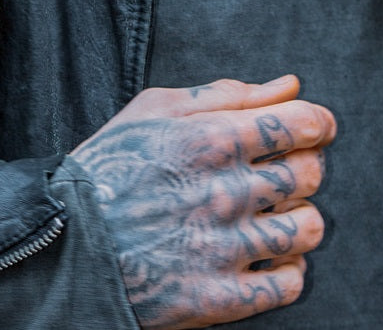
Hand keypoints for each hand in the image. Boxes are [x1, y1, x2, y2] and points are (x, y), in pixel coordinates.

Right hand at [67, 76, 334, 328]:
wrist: (65, 244)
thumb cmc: (110, 166)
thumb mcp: (155, 109)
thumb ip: (227, 93)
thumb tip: (290, 85)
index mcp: (209, 139)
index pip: (298, 123)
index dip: (317, 123)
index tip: (315, 127)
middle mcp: (224, 192)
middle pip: (308, 174)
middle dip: (306, 165)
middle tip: (284, 168)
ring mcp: (224, 248)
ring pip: (307, 229)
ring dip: (300, 218)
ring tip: (275, 214)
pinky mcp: (220, 297)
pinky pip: (289, 284)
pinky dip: (288, 269)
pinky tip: (264, 255)